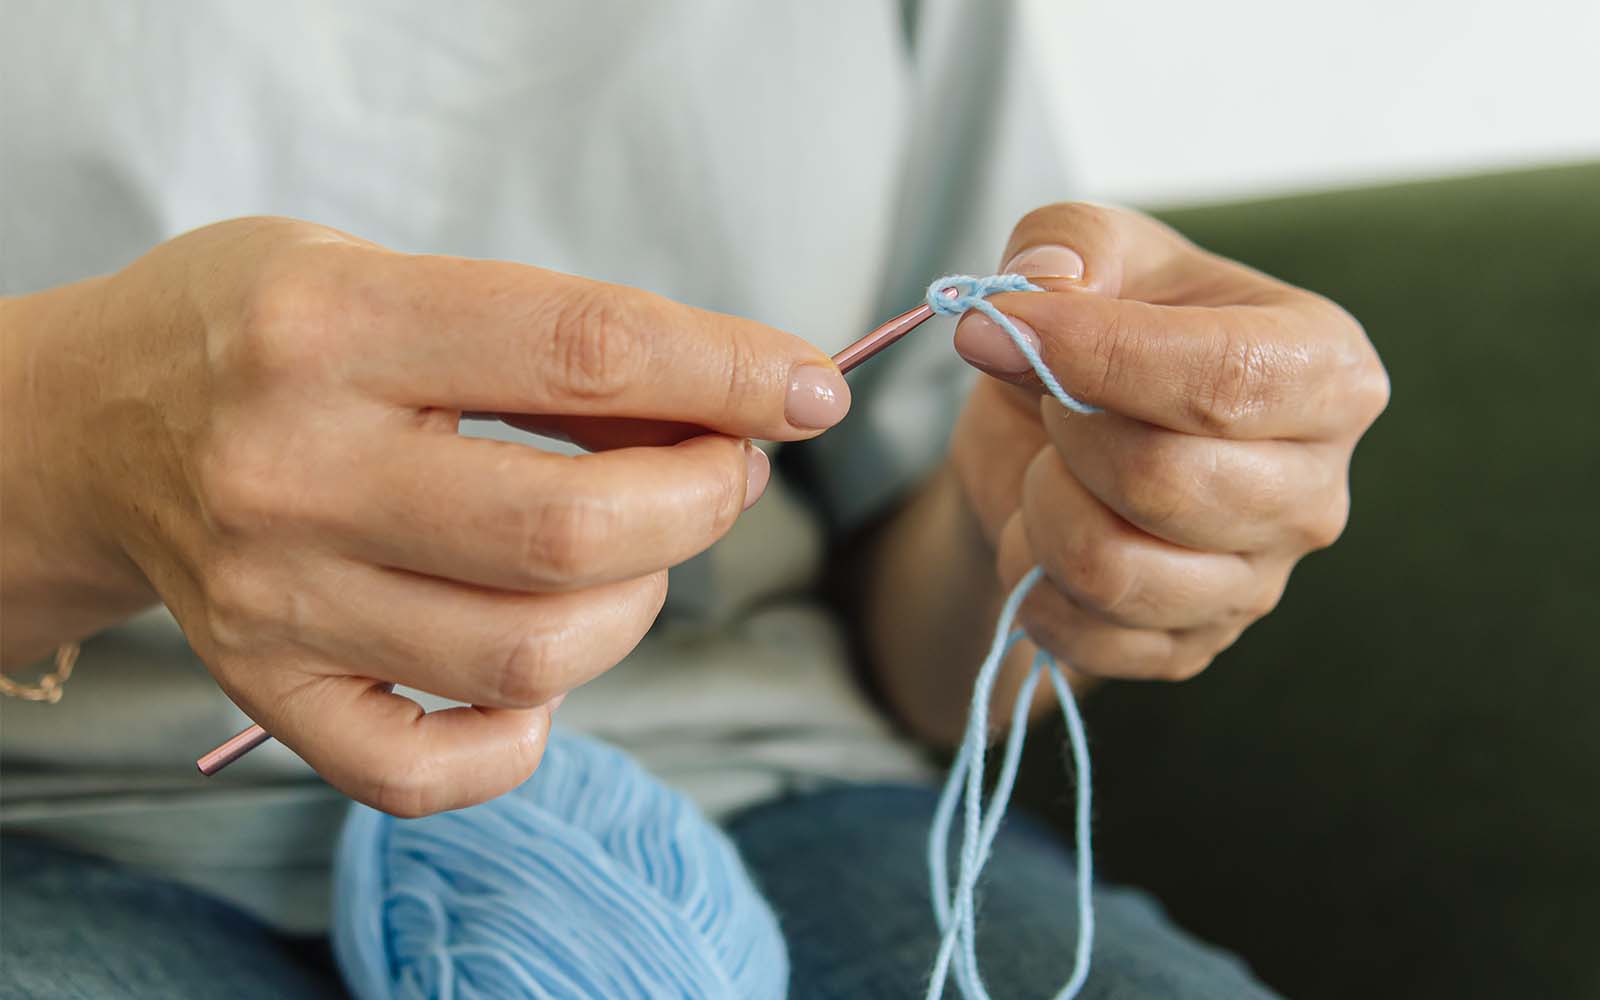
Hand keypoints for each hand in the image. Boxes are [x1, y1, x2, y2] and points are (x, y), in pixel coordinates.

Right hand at [5, 217, 847, 813]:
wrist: (95, 421)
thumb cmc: (272, 331)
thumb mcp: (395, 272)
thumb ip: (554, 346)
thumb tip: (729, 414)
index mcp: (333, 326)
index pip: (584, 351)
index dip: (730, 374)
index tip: (810, 390)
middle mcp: (294, 469)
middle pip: (574, 531)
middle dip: (703, 500)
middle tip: (724, 467)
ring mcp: (276, 599)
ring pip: (529, 654)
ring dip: (637, 604)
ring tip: (633, 549)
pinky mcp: (265, 689)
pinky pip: (426, 770)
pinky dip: (523, 736)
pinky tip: (538, 669)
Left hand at [950, 204, 1387, 682]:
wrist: (1061, 445)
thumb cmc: (1104, 333)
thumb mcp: (1092, 249)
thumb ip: (1068, 237)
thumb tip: (1042, 286)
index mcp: (1326, 369)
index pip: (1225, 379)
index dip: (1096, 354)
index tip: (998, 330)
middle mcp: (1313, 488)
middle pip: (1162, 481)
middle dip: (1064, 431)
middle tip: (1051, 400)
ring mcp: (1258, 581)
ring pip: (1109, 567)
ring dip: (1040, 507)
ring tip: (1052, 468)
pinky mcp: (1192, 645)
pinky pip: (1079, 630)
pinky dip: (1028, 577)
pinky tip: (1046, 531)